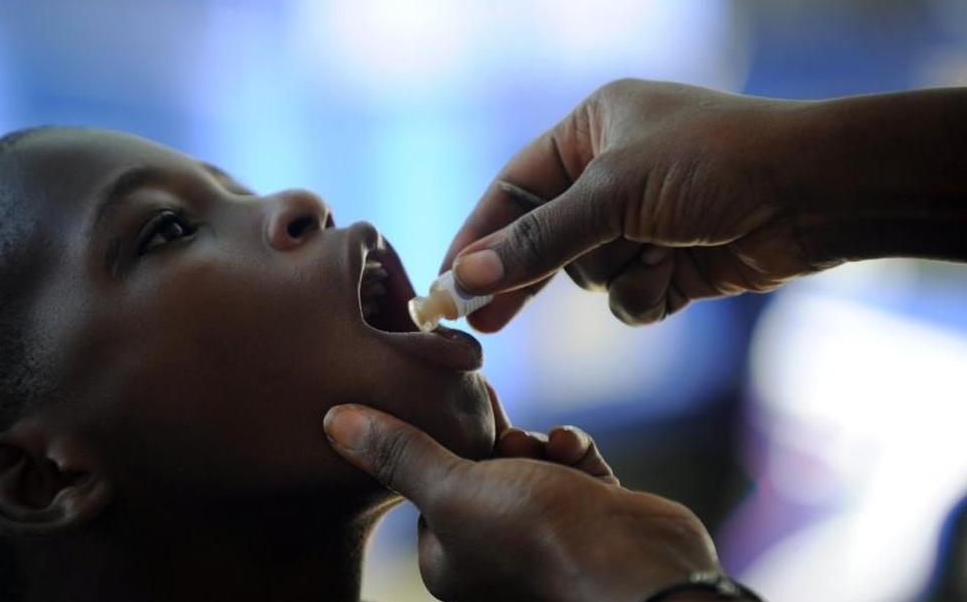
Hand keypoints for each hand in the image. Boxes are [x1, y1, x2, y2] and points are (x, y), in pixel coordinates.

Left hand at [323, 403, 721, 601]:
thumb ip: (398, 453)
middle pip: (479, 469)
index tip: (442, 402)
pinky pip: (571, 467)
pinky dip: (570, 450)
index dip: (434, 441)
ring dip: (532, 442)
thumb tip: (331, 420)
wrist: (637, 567)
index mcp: (449, 556)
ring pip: (527, 462)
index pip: (426, 485)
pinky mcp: (592, 515)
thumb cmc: (536, 536)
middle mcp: (495, 550)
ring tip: (540, 445)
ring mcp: (548, 533)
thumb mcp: (452, 489)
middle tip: (493, 411)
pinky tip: (571, 448)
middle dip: (490, 438)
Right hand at [441, 78, 820, 329]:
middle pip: (543, 239)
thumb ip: (536, 240)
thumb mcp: (612, 194)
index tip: (446, 282)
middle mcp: (611, 175)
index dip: (477, 236)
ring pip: (587, 274)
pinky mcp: (672, 264)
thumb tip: (465, 278)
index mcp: (590, 132)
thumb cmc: (713, 165)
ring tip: (656, 253)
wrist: (817, 194)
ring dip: (615, 273)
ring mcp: (642, 222)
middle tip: (477, 323)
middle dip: (523, 277)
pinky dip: (646, 294)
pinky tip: (675, 275)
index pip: (512, 190)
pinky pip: (628, 298)